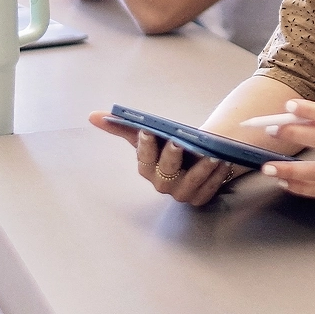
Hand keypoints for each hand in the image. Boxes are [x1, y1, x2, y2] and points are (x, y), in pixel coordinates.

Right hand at [88, 111, 247, 206]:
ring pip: (190, 183)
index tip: (148, 131)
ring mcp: (182, 193)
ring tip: (210, 154)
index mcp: (147, 169)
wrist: (195, 155)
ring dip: (200, 169)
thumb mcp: (147, 135)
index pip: (144, 159)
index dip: (145, 146)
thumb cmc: (167, 145)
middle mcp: (162, 185)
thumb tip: (92, 116)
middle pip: (166, 172)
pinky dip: (215, 177)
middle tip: (179, 142)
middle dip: (172, 157)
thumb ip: (123, 126)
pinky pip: (208, 189)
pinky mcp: (201, 198)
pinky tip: (222, 163)